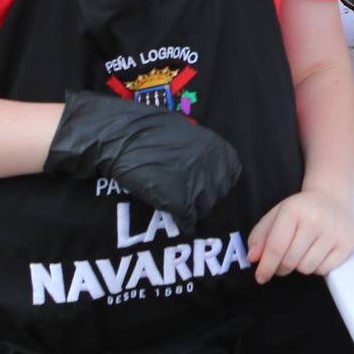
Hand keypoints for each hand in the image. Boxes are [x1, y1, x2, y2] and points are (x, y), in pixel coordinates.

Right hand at [42, 92, 241, 229]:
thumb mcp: (188, 132)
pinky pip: (188, 220)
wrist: (123, 137)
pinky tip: (179, 223)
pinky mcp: (179, 202)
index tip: (206, 185)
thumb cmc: (150, 129)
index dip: (217, 182)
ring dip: (195, 211)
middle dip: (206, 198)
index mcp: (220, 150)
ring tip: (182, 210)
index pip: (230, 175)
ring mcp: (198, 186)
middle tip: (191, 200)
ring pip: (204, 209)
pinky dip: (184, 224)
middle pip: (218, 194)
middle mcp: (214, 168)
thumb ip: (202, 150)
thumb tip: (206, 164)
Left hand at [248, 188, 353, 280]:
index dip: (266, 266)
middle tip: (282, 262)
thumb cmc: (301, 209)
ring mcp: (333, 233)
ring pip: (307, 268)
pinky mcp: (346, 244)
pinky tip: (316, 253)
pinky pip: (324, 270)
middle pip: (290, 261)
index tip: (261, 277)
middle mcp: (315, 220)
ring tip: (302, 254)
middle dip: (281, 268)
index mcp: (294, 211)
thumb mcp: (276, 215)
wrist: (333, 198)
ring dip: (299, 267)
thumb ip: (260, 236)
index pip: (276, 247)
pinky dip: (316, 267)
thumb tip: (253, 258)